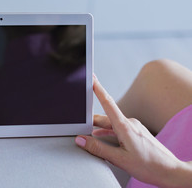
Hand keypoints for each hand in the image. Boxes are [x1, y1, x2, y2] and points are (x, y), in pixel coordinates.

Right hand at [75, 75, 191, 187]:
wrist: (170, 172)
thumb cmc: (149, 166)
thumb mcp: (119, 159)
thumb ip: (98, 148)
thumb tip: (81, 140)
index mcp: (125, 127)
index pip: (107, 103)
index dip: (98, 90)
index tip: (91, 79)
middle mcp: (130, 123)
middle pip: (105, 117)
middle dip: (91, 119)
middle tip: (78, 123)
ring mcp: (134, 127)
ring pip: (111, 123)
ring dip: (99, 128)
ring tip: (87, 133)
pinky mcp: (137, 132)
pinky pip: (118, 128)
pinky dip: (107, 131)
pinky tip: (101, 136)